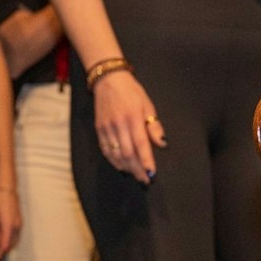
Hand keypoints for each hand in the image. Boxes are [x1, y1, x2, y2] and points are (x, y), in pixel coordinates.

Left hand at [0, 182, 20, 260]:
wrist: (8, 187)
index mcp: (8, 224)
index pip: (4, 244)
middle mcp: (16, 226)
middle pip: (10, 244)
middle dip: (1, 249)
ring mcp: (19, 223)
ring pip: (13, 240)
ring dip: (4, 242)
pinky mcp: (19, 221)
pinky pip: (14, 234)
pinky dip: (7, 237)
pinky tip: (0, 231)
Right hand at [91, 69, 164, 184]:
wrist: (108, 80)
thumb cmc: (131, 92)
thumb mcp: (147, 105)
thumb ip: (154, 126)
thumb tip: (162, 143)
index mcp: (133, 117)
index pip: (141, 144)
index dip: (146, 160)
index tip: (152, 173)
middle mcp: (119, 124)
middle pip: (128, 153)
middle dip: (137, 169)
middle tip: (145, 180)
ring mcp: (107, 127)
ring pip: (116, 154)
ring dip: (126, 168)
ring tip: (135, 175)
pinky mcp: (99, 129)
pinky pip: (105, 150)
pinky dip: (114, 161)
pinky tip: (122, 167)